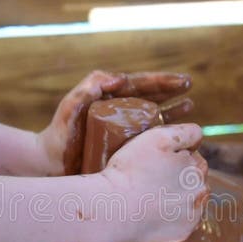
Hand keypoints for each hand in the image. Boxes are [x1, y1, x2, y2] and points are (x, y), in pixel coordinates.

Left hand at [37, 70, 193, 175]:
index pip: (141, 85)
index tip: (181, 81)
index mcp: (112, 99)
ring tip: (191, 110)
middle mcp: (120, 113)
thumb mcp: (71, 106)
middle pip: (152, 99)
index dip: (162, 82)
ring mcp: (124, 132)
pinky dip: (164, 141)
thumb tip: (118, 79)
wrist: (51, 162)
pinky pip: (149, 143)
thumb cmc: (59, 132)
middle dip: (172, 93)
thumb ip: (88, 88)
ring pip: (155, 120)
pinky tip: (179, 142)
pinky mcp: (124, 151)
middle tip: (190, 89)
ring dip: (174, 114)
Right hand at [102, 123, 207, 241]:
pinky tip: (153, 212)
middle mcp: (201, 191)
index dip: (174, 156)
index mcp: (198, 167)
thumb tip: (199, 137)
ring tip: (151, 197)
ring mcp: (193, 215)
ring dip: (177, 197)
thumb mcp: (157, 138)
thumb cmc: (130, 171)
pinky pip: (181, 221)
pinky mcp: (183, 233)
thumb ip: (186, 133)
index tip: (155, 162)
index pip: (193, 156)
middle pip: (193, 180)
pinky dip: (171, 217)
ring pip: (189, 201)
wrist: (113, 210)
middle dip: (178, 177)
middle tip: (150, 179)